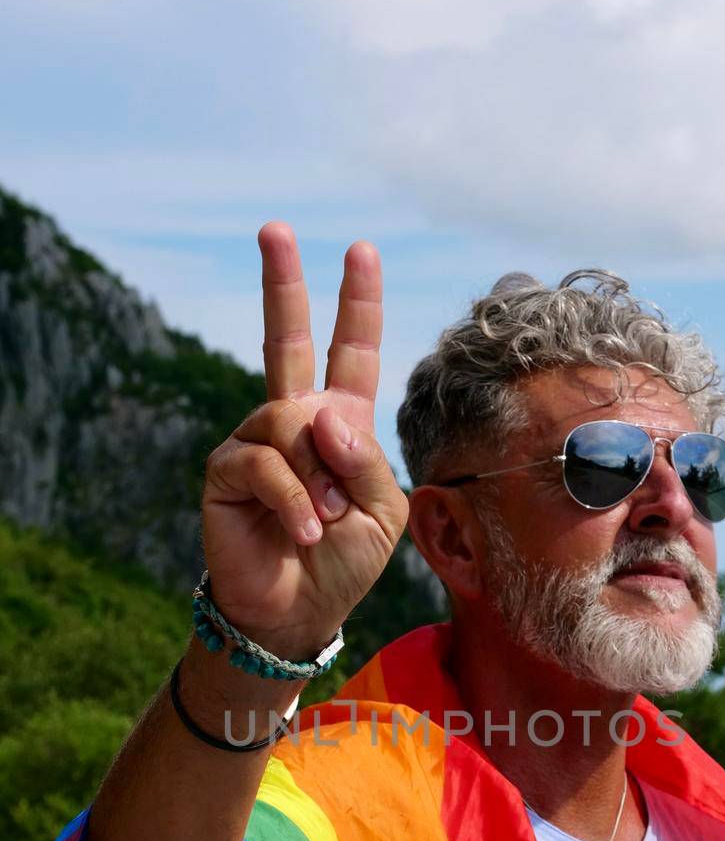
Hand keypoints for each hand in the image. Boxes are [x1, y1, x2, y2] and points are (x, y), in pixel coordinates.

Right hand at [201, 223, 408, 656]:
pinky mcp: (227, 470)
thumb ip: (365, 459)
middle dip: (283, 282)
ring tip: (324, 522)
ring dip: (317, 477)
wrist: (297, 611)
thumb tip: (319, 412)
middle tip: (274, 228)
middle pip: (284, 338)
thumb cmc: (344, 563)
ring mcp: (257, 441)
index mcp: (341, 425)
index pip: (350, 353)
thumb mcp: (382, 512)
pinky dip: (294, 500)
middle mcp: (295, 421)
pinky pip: (265, 461)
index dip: (357, 305)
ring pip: (290, 420)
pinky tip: (304, 532)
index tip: (361, 251)